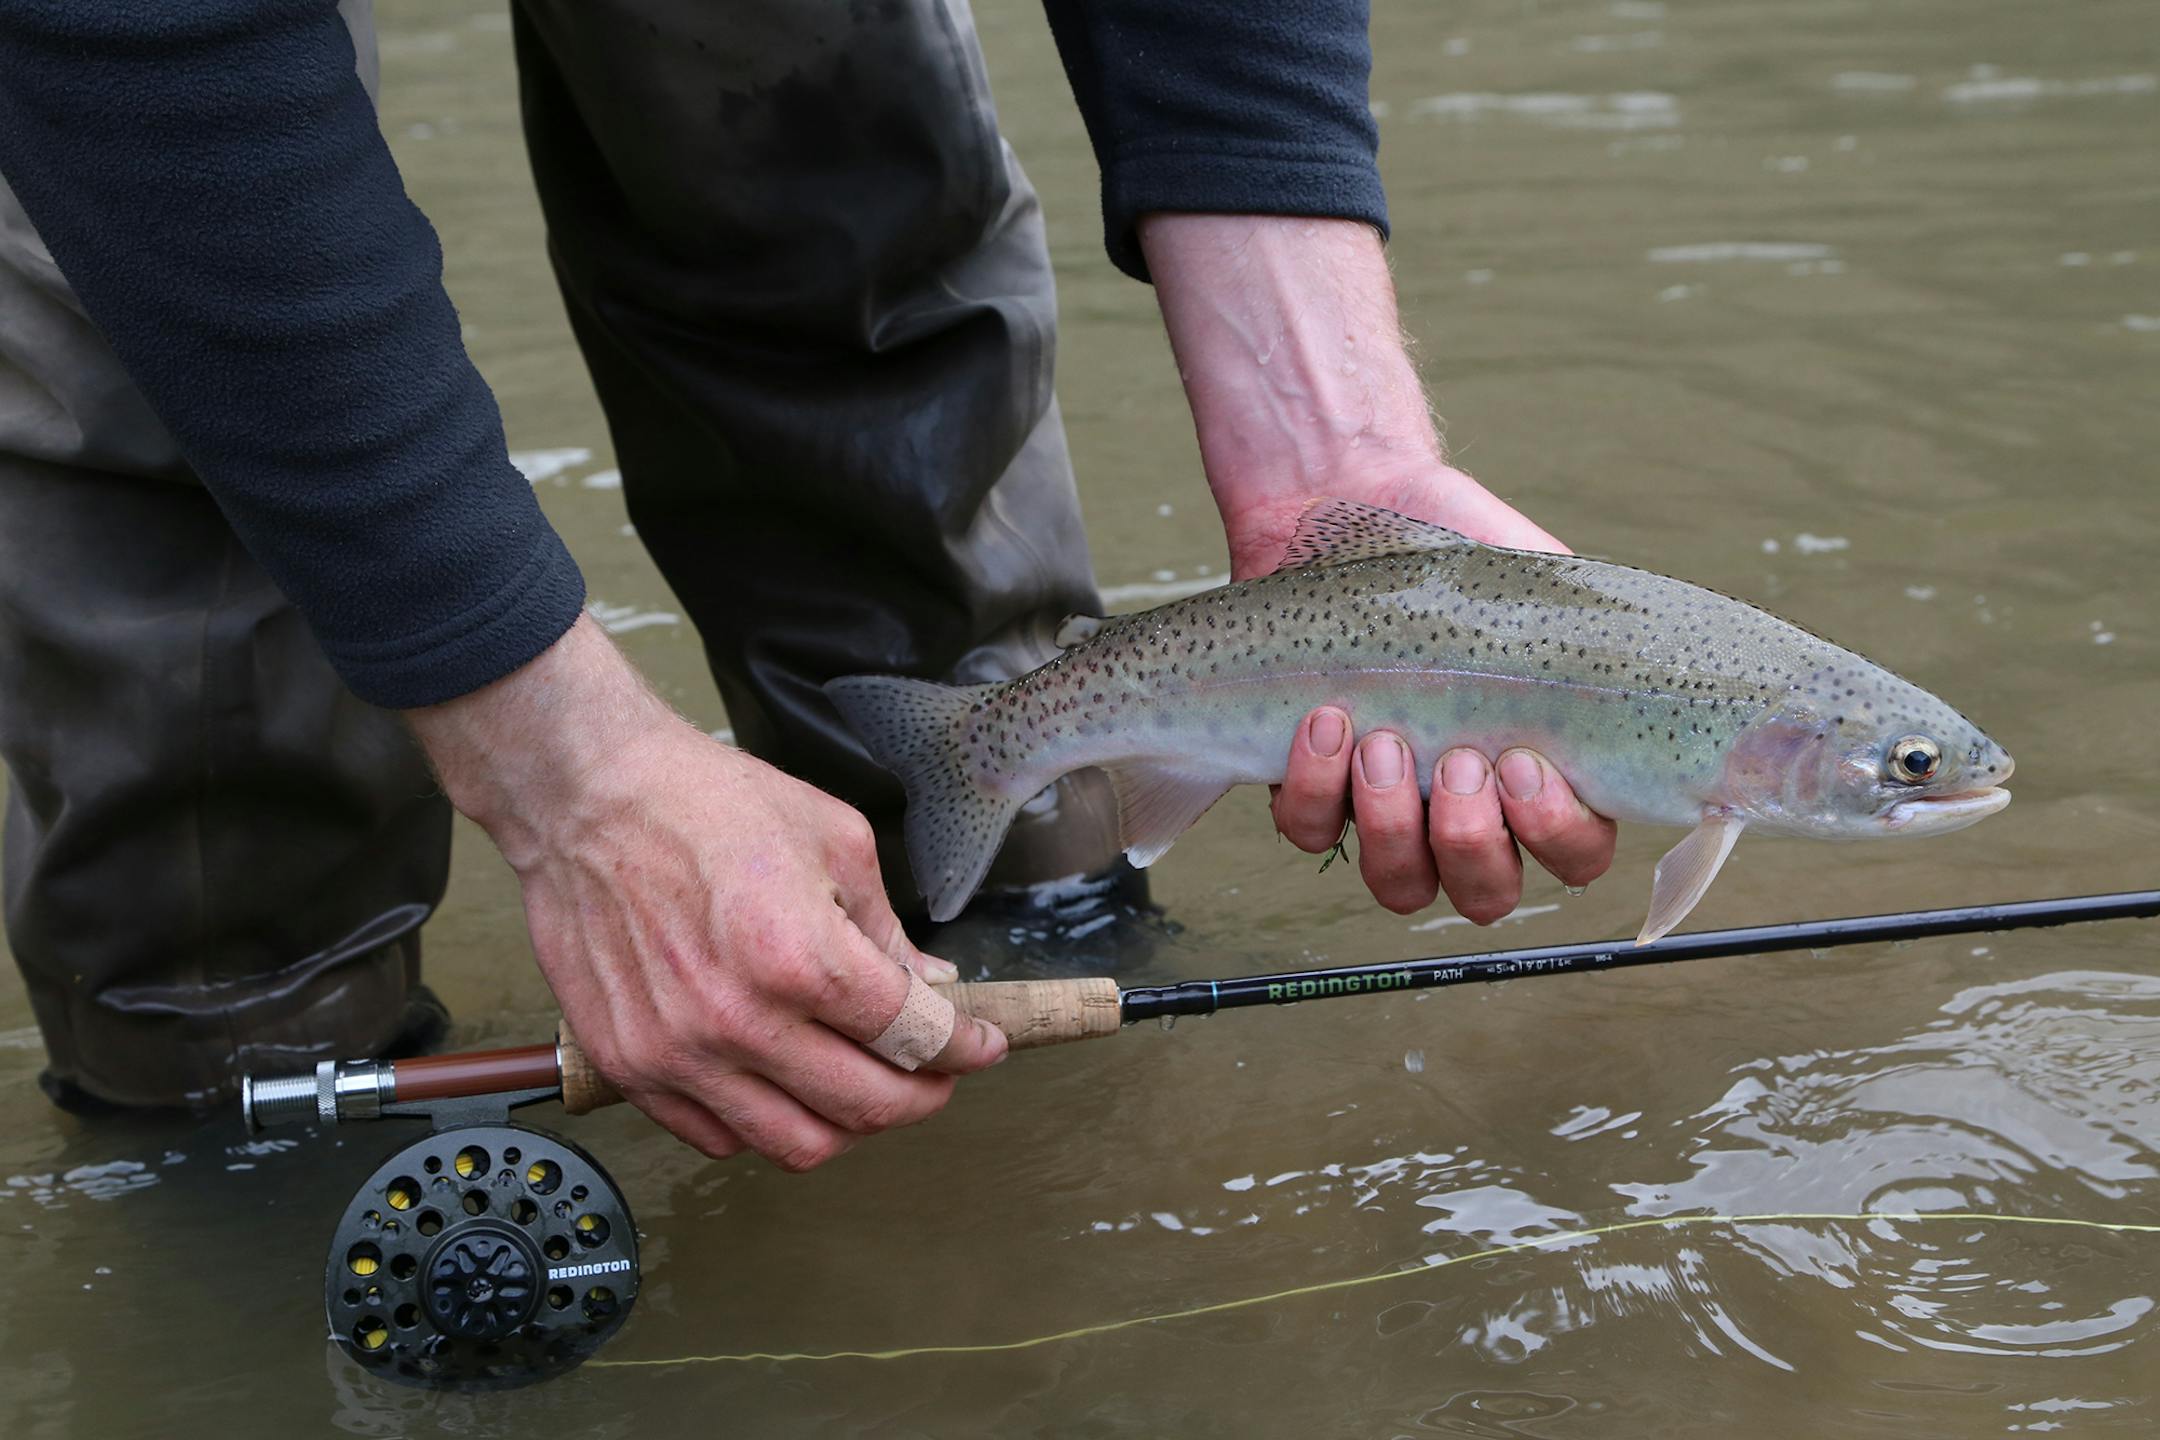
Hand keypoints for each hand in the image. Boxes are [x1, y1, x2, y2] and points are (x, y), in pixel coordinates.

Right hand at [406, 616, 1006, 1168]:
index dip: (966, 1047)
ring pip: (798, 1145)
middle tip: (935, 1073)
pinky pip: (721, 1139)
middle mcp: (739, 1021)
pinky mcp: (633, 1067)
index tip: (981, 1046)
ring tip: (865, 1087)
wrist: (589, 798)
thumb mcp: (834, 840)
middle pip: (866, 1107)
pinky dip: (769, 1125)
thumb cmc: (704, 803)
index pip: (914, 1037)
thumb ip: (887, 928)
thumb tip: (929, 985)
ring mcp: (680, 1055)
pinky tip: (787, 1085)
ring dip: (849, 1125)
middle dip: (923, 1095)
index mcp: (799, 956)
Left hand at [1139, 212, 1614, 920]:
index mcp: (1547, 777)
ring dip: (1393, 824)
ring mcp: (1386, 809)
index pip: (1576, 858)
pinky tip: (1323, 722)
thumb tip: (1756, 699)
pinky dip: (1316, 787)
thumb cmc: (1464, 553)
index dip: (1558, 837)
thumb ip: (1627, 656)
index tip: (1531, 766)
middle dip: (1472, 840)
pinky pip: (1313, 831)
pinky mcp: (1309, 787)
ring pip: (1400, 884)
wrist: (1353, 500)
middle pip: (1486, 896)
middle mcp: (1469, 813)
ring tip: (1385, 740)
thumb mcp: (1560, 597)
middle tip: (1459, 762)